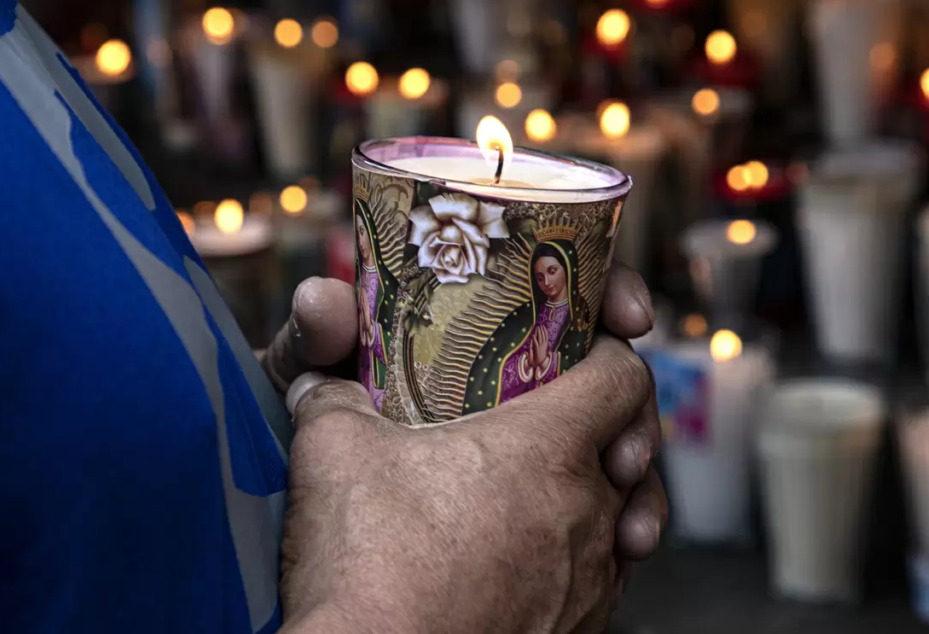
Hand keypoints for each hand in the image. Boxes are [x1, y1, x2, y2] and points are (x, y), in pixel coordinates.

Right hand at [259, 264, 663, 578]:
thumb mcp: (334, 451)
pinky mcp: (576, 631)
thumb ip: (334, 397)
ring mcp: (589, 582)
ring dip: (599, 493)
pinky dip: (582, 555)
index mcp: (548, 449)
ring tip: (557, 487)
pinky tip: (533, 553)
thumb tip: (322, 384)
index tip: (587, 349)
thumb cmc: (369, 569)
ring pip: (624, 517)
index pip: (625, 377)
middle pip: (632, 447)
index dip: (611, 352)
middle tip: (564, 416)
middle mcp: (587, 515)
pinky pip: (601, 577)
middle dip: (606, 426)